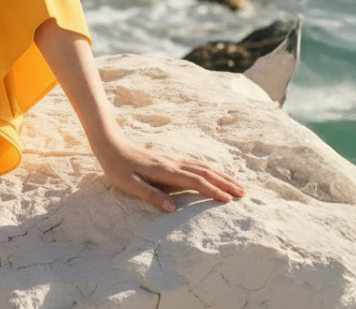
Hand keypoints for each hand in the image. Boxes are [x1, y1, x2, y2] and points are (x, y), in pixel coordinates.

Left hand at [94, 139, 246, 212]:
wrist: (111, 145)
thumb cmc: (117, 167)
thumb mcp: (129, 185)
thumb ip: (150, 196)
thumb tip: (172, 209)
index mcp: (165, 171)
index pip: (195, 181)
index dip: (213, 190)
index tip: (229, 200)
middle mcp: (173, 164)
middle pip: (206, 172)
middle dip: (226, 182)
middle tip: (244, 193)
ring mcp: (173, 160)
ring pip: (203, 167)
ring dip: (222, 175)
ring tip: (237, 184)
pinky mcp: (170, 160)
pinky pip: (196, 164)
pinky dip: (211, 170)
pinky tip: (216, 174)